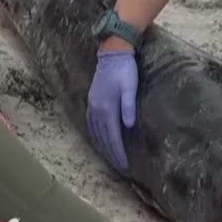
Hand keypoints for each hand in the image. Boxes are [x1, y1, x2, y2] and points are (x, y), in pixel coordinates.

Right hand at [86, 49, 137, 173]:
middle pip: (103, 138)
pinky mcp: (92, 100)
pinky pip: (92, 124)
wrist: (112, 52)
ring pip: (96, 132)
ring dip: (103, 147)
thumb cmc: (125, 69)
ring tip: (111, 160)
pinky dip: (96, 136)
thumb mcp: (130, 86)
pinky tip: (99, 140)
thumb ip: (128, 105)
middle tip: (120, 169)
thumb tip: (128, 125)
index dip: (119, 153)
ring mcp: (93, 105)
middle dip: (112, 155)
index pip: (113, 137)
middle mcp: (97, 109)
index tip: (125, 167)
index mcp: (107, 108)